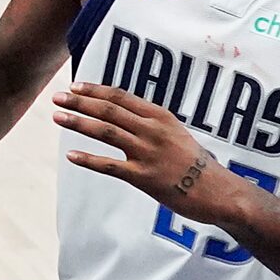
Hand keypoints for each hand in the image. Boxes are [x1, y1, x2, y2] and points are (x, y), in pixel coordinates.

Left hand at [58, 84, 245, 222]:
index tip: (75, 86)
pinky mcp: (145, 178)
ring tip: (57, 117)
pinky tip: (71, 156)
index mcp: (160, 117)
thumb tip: (120, 110)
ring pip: (106, 132)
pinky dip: (89, 160)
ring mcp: (149, 154)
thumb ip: (149, 121)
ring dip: (78, 122)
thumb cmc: (196, 163)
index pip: (121, 97)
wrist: (222, 193)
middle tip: (57, 97)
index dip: (95, 90)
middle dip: (80, 102)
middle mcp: (153, 131)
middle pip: (109, 110)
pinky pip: (111, 166)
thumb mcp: (176, 132)